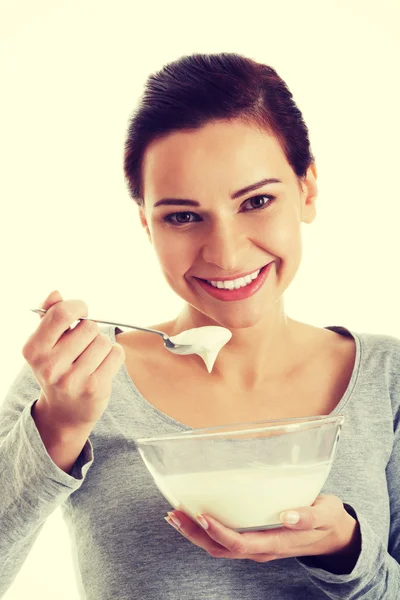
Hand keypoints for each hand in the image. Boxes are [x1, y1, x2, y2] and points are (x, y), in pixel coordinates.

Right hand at [23, 290, 124, 431]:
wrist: (64, 411)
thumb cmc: (57, 367)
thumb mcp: (45, 343)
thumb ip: (49, 315)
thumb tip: (55, 293)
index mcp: (33, 349)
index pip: (61, 313)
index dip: (78, 307)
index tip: (82, 313)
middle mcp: (49, 365)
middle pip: (88, 327)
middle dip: (91, 331)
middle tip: (84, 346)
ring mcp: (71, 379)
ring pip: (103, 341)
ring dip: (102, 346)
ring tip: (92, 358)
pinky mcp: (93, 388)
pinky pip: (116, 354)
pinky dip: (115, 356)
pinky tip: (103, 365)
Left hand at [165, 495, 360, 566]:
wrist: (335, 536)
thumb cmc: (327, 521)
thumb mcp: (324, 516)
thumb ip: (307, 516)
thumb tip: (287, 516)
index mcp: (277, 543)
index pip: (240, 543)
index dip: (218, 532)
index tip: (200, 515)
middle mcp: (262, 549)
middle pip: (220, 548)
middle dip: (195, 533)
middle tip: (174, 514)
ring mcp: (257, 547)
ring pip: (219, 547)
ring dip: (195, 534)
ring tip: (176, 516)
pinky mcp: (254, 540)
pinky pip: (224, 542)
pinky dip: (205, 531)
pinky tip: (196, 517)